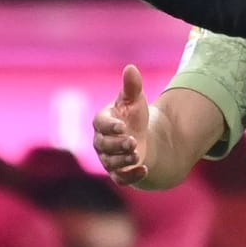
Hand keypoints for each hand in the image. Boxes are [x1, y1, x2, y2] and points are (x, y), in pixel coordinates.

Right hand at [92, 65, 150, 185]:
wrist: (143, 138)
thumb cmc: (134, 116)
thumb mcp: (135, 100)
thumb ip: (131, 86)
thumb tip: (131, 68)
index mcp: (102, 121)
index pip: (100, 124)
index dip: (110, 126)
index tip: (122, 126)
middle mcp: (102, 142)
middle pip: (104, 145)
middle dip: (117, 144)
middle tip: (132, 142)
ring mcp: (109, 159)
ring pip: (111, 162)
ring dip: (123, 160)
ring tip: (137, 154)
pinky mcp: (119, 173)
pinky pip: (121, 178)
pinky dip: (131, 176)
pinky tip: (144, 169)